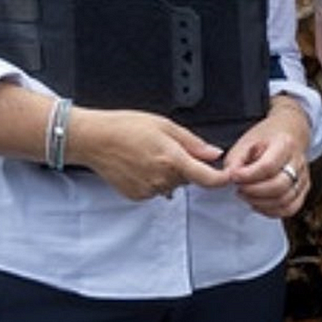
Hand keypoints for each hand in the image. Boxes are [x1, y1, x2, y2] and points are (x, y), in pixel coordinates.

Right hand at [66, 107, 229, 200]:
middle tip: (166, 148)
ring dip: (168, 173)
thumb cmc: (125, 127)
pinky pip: (155, 189)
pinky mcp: (137, 196)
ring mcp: (149, 189)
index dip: (222, 179)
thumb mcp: (165, 125)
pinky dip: (153, 179)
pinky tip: (140, 165)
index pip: (207, 178)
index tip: (228, 176)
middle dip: (184, 166)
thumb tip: (214, 153)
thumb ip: (193, 143)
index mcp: (172, 158)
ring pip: (171, 185)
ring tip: (148, 155)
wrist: (94, 139)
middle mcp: (162, 178)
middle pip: (188, 178)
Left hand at [224, 98, 310, 218]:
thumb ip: (235, 161)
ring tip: (246, 195)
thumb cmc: (264, 139)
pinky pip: (290, 208)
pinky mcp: (303, 189)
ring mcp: (303, 176)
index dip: (248, 176)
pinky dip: (272, 211)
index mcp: (285, 144)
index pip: (268, 166)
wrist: (287, 134)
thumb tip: (231, 179)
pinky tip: (257, 204)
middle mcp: (298, 161)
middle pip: (279, 186)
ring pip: (285, 200)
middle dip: (254, 191)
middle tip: (239, 188)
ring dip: (261, 203)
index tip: (234, 176)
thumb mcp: (245, 143)